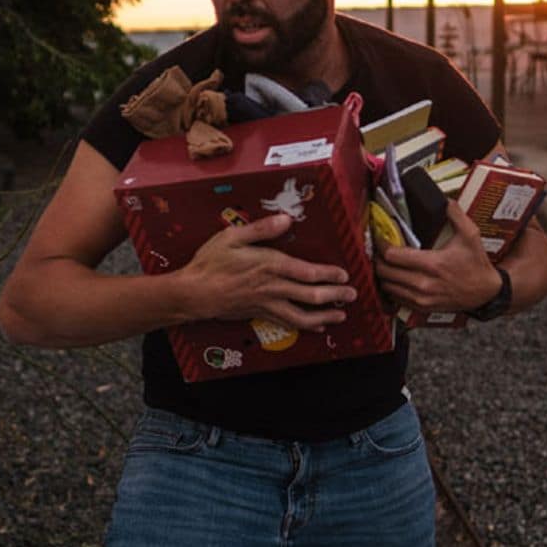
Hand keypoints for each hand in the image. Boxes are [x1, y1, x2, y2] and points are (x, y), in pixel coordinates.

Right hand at [180, 213, 354, 330]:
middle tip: (353, 295)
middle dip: (335, 296)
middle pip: (311, 296)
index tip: (344, 274)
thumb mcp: (233, 236)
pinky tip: (318, 327)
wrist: (193, 293)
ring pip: (302, 315)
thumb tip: (287, 219)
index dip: (329, 274)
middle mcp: (272, 287)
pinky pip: (288, 324)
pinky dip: (306, 326)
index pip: (307, 273)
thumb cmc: (211, 262)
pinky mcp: (260, 314)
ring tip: (341, 316)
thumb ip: (261, 228)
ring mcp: (267, 304)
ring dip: (325, 316)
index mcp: (269, 266)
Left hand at [374, 202, 502, 313]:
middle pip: (385, 272)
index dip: (381, 245)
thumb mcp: (471, 235)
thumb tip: (444, 200)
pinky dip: (391, 287)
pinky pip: (396, 298)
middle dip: (377, 258)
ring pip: (387, 286)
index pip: (393, 256)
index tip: (380, 237)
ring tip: (384, 262)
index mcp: (433, 264)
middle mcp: (424, 283)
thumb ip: (456, 215)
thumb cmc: (477, 264)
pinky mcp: (422, 307)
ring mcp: (422, 298)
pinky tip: (394, 278)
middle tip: (378, 249)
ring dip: (382, 274)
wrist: (486, 293)